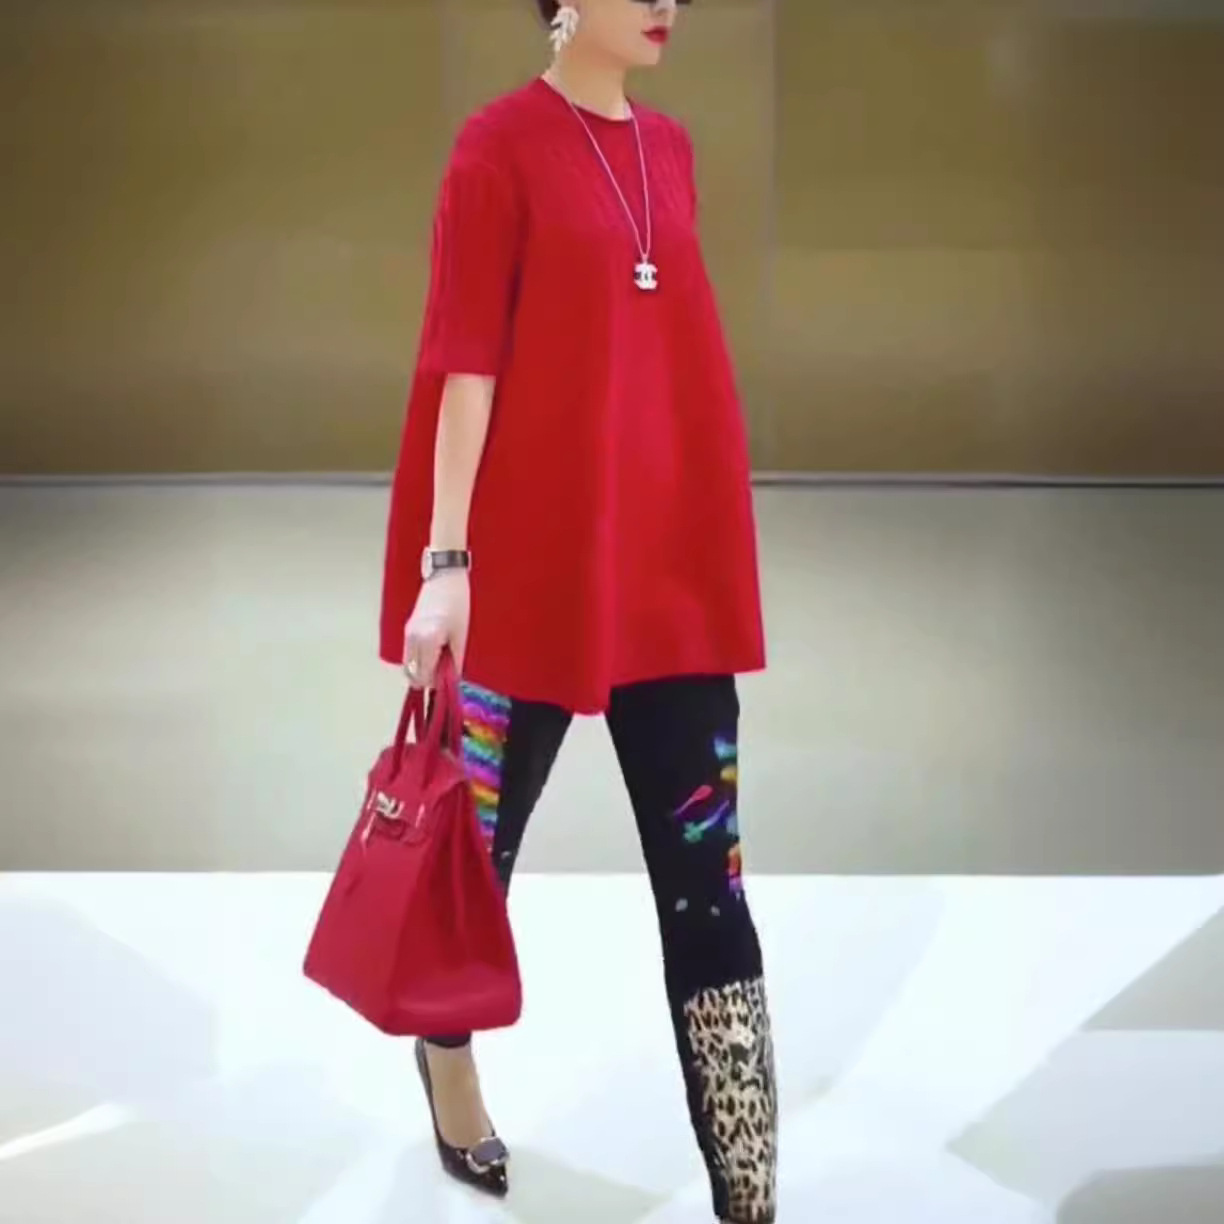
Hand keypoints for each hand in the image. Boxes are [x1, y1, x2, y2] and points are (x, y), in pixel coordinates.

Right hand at [403, 570, 469, 687]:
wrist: (444, 576)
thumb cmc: (457, 601)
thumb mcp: (461, 634)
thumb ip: (455, 660)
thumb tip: (452, 680)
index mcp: (427, 640)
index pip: (424, 675)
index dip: (436, 684)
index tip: (448, 681)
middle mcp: (412, 639)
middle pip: (411, 675)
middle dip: (427, 679)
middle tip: (445, 673)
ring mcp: (407, 634)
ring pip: (408, 666)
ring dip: (422, 670)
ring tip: (441, 661)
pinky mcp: (408, 629)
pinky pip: (409, 654)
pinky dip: (419, 660)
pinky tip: (435, 652)